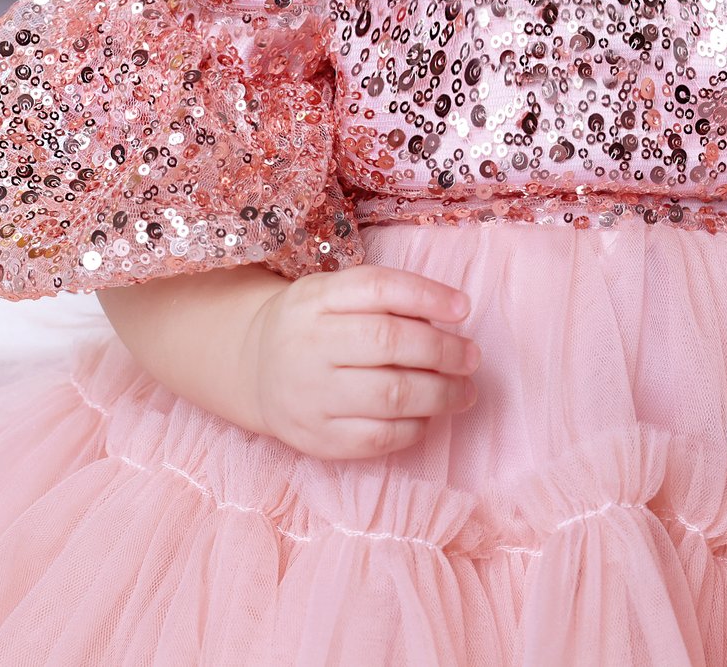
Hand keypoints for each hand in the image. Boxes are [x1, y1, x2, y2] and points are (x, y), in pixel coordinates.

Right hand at [242, 265, 479, 460]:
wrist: (254, 369)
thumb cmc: (315, 325)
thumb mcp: (335, 294)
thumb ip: (385, 298)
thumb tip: (453, 316)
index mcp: (315, 298)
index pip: (378, 288)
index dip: (427, 295)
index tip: (464, 308)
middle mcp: (308, 344)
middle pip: (388, 343)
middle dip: (443, 351)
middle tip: (472, 357)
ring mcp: (310, 395)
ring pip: (390, 395)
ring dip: (441, 394)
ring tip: (465, 392)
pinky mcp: (316, 438)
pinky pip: (379, 437)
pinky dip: (415, 427)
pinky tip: (428, 416)